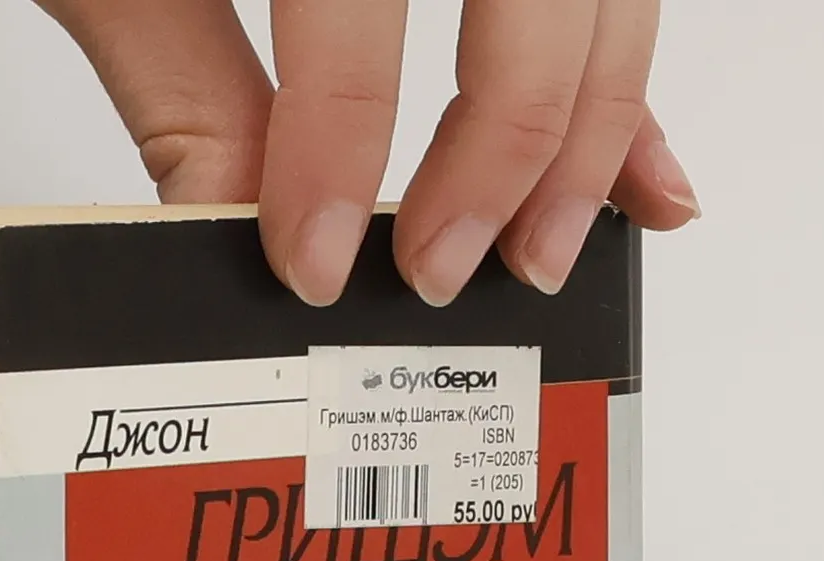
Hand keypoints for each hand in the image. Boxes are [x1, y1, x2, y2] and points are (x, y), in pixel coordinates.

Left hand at [37, 0, 698, 306]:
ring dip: (592, 134)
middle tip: (437, 271)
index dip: (339, 150)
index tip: (313, 263)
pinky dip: (625, 78)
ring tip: (542, 252)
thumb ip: (182, 78)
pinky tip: (641, 176)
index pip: (356, 6)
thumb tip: (230, 230)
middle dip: (502, 151)